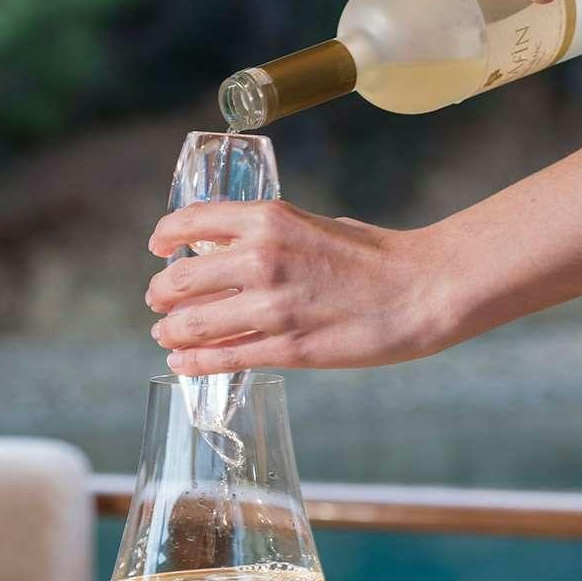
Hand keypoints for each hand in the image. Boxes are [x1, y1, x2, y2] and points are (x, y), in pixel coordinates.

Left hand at [145, 200, 454, 371]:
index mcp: (268, 219)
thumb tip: (233, 248)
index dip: (164, 238)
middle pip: (179, 278)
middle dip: (161, 292)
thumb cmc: (376, 256)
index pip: (189, 223)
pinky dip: (193, 361)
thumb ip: (270, 235)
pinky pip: (223, 357)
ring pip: (193, 323)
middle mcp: (261, 258)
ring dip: (170, 330)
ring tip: (165, 333)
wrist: (423, 290)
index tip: (158, 248)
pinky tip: (181, 361)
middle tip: (158, 300)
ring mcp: (271, 306)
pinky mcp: (287, 348)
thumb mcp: (313, 224)